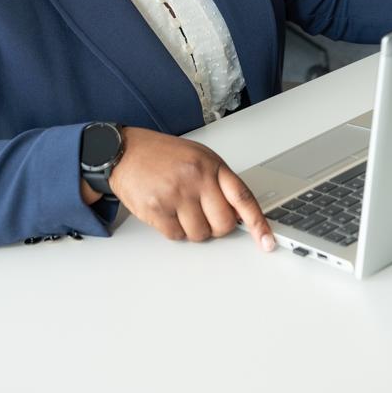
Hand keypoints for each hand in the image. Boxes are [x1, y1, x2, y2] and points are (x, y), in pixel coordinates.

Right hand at [108, 126, 275, 251]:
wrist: (124, 151)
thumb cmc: (161, 154)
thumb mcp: (197, 157)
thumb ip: (219, 182)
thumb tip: (239, 213)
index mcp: (211, 165)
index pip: (243, 197)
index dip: (258, 223)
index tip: (267, 241)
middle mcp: (196, 178)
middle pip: (223, 224)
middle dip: (217, 226)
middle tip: (203, 213)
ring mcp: (176, 194)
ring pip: (200, 234)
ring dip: (193, 228)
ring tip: (180, 207)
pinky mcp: (157, 209)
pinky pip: (177, 236)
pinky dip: (174, 230)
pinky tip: (166, 210)